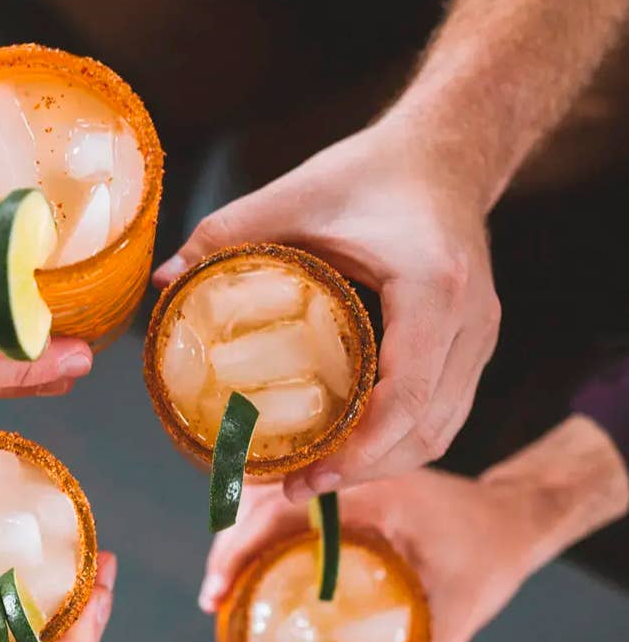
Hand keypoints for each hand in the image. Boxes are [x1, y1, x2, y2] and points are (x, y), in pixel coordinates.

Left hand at [154, 116, 500, 498]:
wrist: (444, 153)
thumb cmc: (370, 173)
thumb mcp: (291, 195)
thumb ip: (224, 236)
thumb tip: (161, 282)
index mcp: (431, 287)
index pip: (408, 394)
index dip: (360, 449)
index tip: (305, 473)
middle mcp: (470, 320)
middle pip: (428, 429)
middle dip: (363, 470)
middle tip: (294, 488)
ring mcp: (479, 337)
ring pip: (441, 430)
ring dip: (381, 465)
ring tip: (313, 479)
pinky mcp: (474, 344)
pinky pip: (443, 413)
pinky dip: (398, 442)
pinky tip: (348, 451)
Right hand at [198, 471, 538, 641]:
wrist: (513, 517)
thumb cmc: (489, 564)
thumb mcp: (457, 619)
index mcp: (374, 497)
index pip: (283, 512)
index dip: (239, 549)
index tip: (218, 593)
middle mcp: (351, 474)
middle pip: (262, 497)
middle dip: (227, 546)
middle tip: (213, 598)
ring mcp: (344, 472)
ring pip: (267, 491)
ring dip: (237, 532)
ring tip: (222, 583)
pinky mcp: (342, 480)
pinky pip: (285, 495)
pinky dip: (258, 524)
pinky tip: (248, 560)